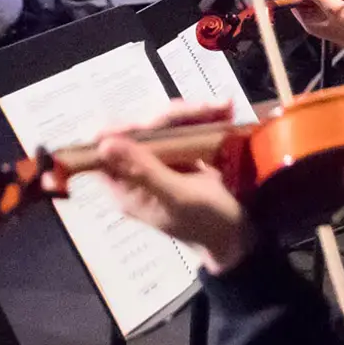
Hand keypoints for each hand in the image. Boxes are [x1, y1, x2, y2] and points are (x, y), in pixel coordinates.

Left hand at [94, 100, 250, 272]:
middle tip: (207, 110)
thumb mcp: (176, 197)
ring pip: (163, 125)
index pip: (104, 152)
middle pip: (140, 130)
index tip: (151, 122)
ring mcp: (158, 162)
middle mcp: (137, 173)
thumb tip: (105, 144)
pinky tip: (223, 112)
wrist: (239, 237)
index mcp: (126, 188)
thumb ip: (144, 170)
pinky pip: (182, 128)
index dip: (122, 131)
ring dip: (193, 113)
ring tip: (224, 108)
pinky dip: (202, 119)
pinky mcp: (179, 155)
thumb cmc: (207, 223)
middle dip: (172, 116)